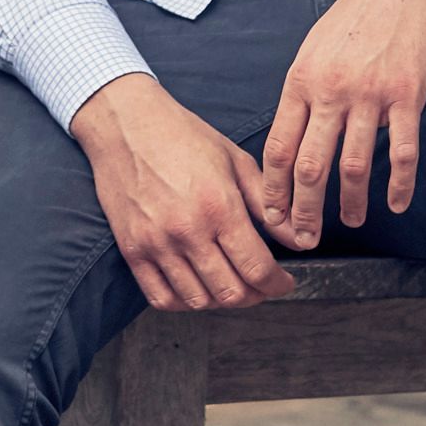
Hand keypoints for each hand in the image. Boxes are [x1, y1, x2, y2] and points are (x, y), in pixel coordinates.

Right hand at [70, 72, 293, 311]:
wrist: (126, 123)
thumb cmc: (182, 136)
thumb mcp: (235, 161)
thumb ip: (268, 205)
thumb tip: (299, 239)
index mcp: (219, 205)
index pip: (257, 268)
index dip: (278, 284)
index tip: (283, 282)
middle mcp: (187, 229)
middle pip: (231, 292)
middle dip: (255, 295)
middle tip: (261, 284)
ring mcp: (156, 242)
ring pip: (199, 301)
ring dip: (221, 300)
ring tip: (230, 284)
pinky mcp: (131, 249)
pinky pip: (160, 298)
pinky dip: (184, 302)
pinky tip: (196, 287)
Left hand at [257, 0, 425, 247]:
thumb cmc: (354, 18)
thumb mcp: (313, 50)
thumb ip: (302, 94)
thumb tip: (290, 142)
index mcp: (300, 80)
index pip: (278, 147)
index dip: (272, 190)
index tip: (272, 218)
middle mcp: (330, 90)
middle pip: (309, 165)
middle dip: (304, 210)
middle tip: (305, 239)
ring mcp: (370, 94)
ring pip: (354, 166)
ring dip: (350, 204)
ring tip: (350, 222)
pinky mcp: (408, 95)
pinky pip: (402, 152)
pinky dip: (400, 185)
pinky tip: (397, 204)